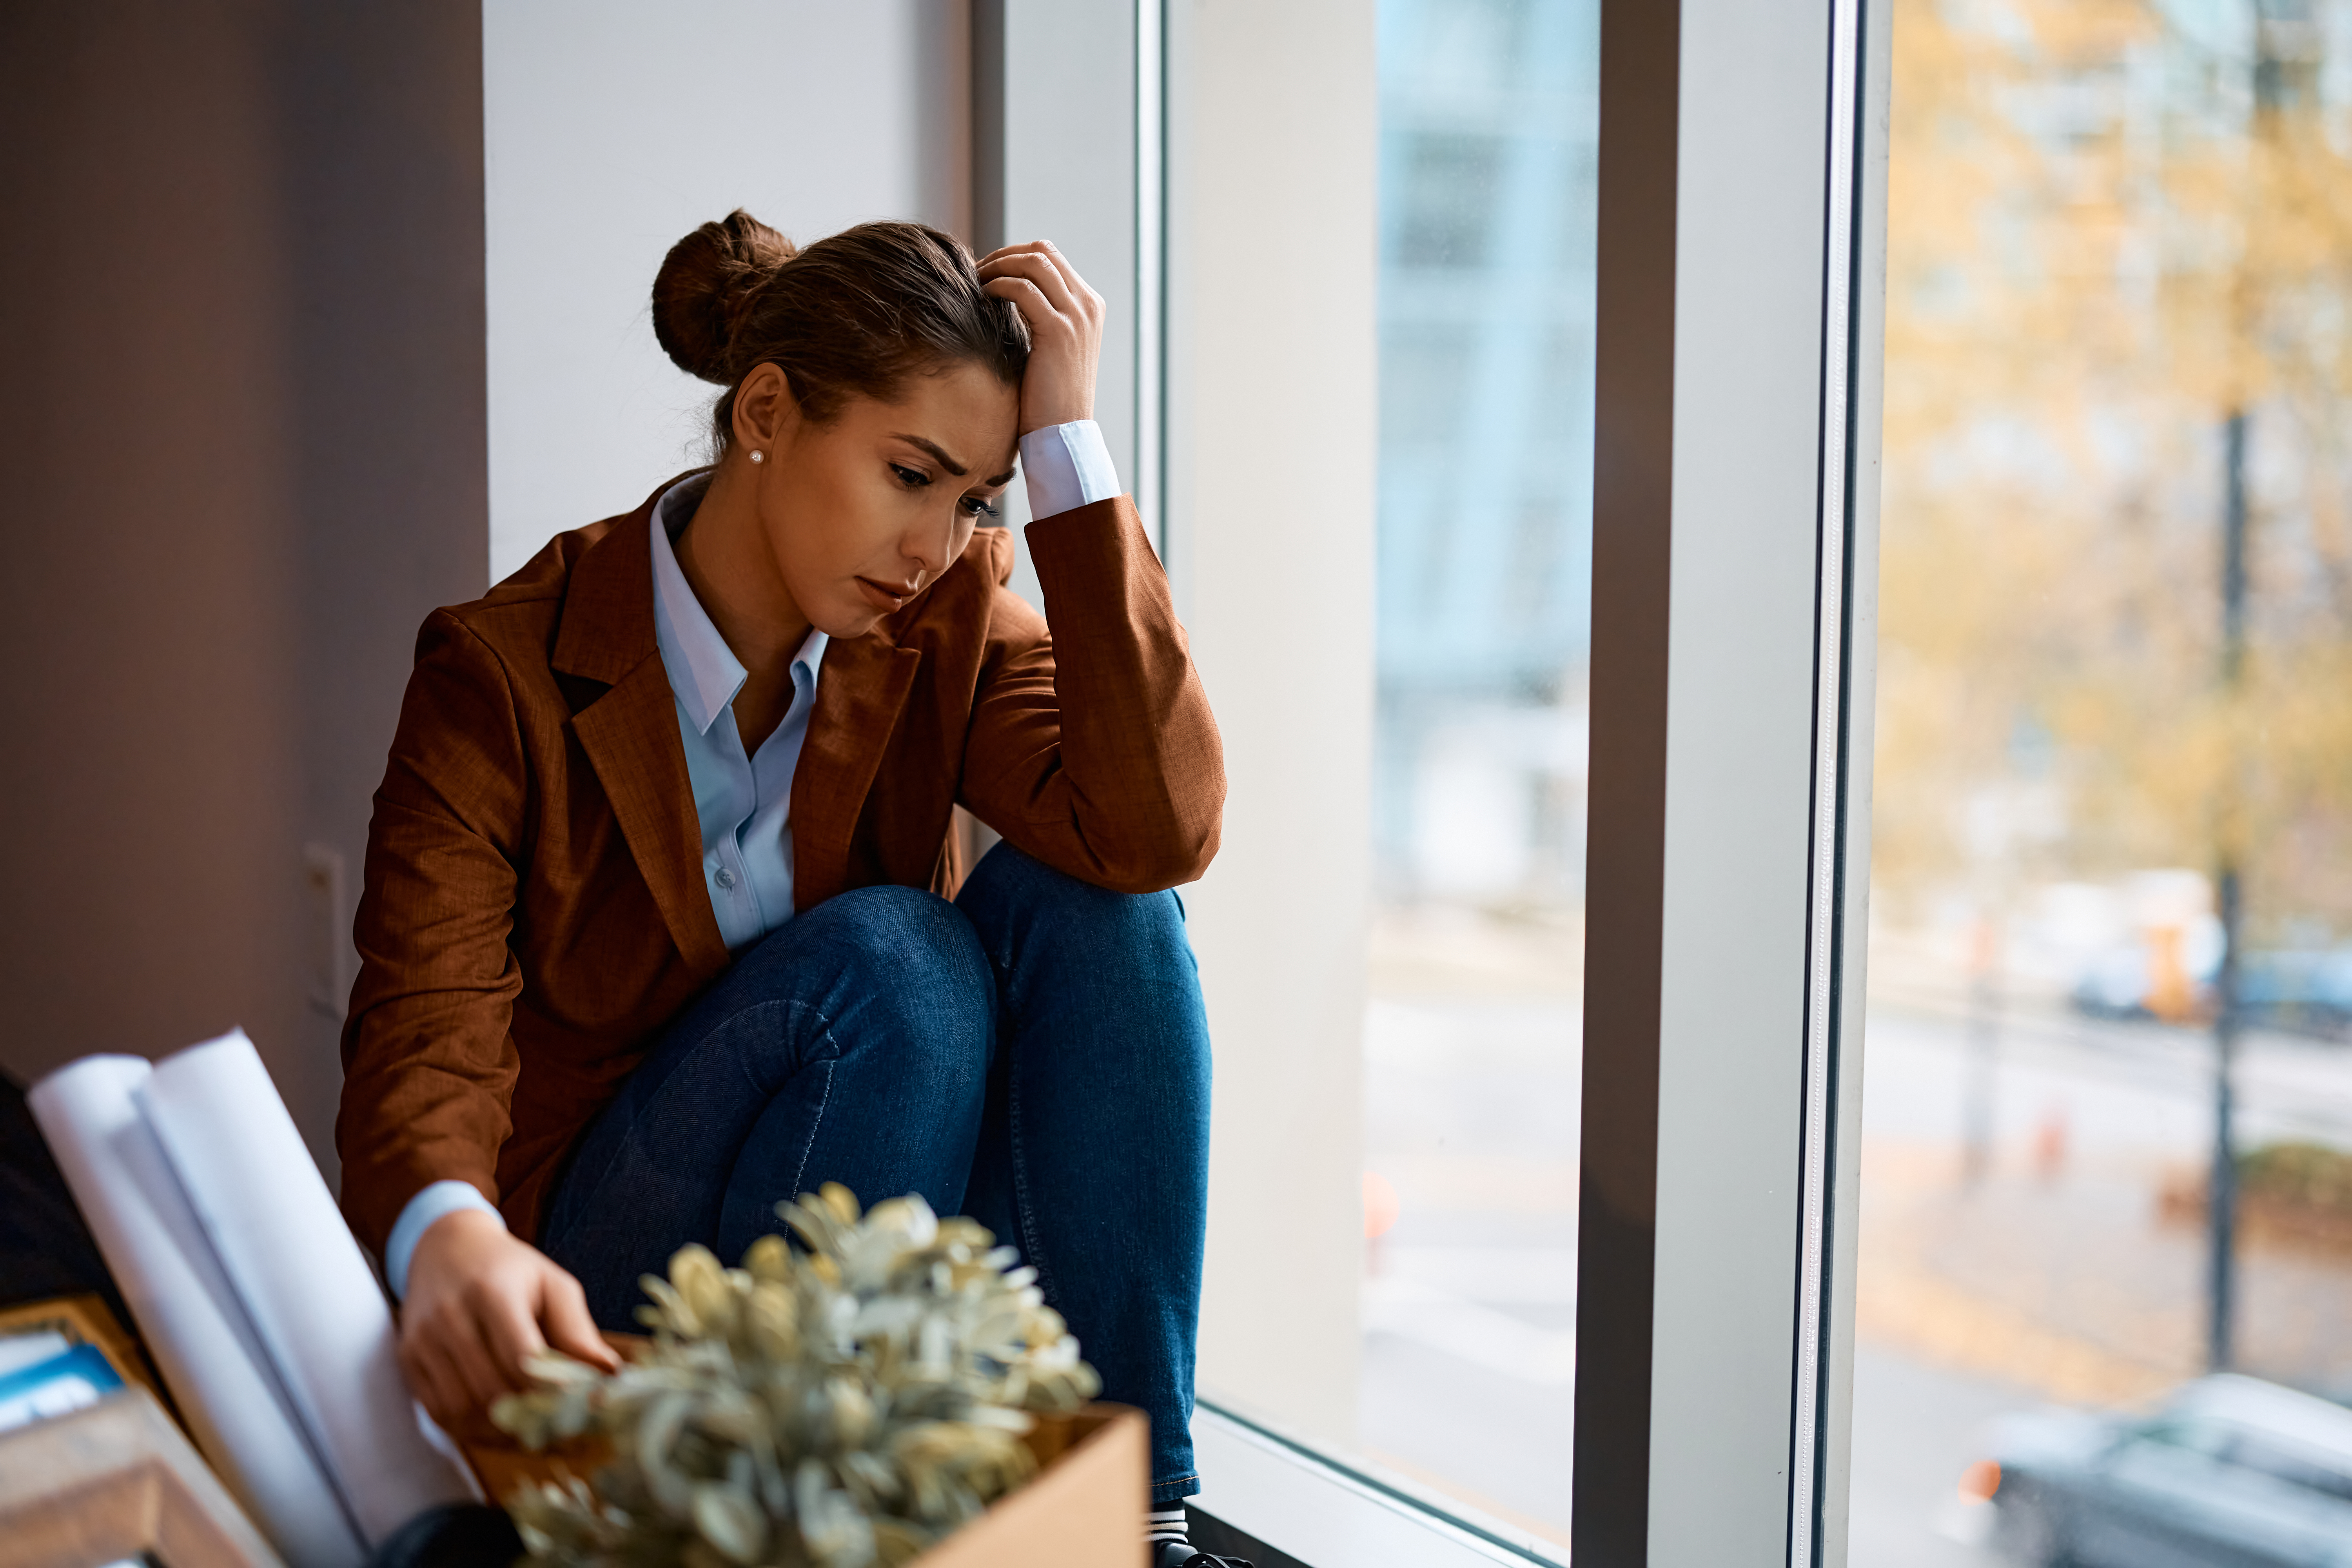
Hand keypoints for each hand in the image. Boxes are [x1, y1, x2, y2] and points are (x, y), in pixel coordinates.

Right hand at [395, 1207, 618, 1427]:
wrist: (446, 1248)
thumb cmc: (510, 1269)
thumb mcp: (551, 1284)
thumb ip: (577, 1330)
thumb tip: (610, 1376)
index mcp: (492, 1292)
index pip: (520, 1356)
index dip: (550, 1390)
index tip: (580, 1409)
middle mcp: (451, 1317)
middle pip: (491, 1389)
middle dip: (530, 1417)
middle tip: (565, 1433)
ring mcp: (424, 1341)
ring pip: (463, 1409)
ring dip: (500, 1431)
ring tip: (535, 1434)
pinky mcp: (408, 1359)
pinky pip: (439, 1411)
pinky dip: (471, 1429)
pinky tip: (499, 1427)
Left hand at [978, 240, 1103, 434]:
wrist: (1063, 432)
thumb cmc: (1049, 396)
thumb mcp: (1049, 347)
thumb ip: (1039, 316)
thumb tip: (1006, 291)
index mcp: (1089, 306)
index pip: (1051, 258)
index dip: (1014, 257)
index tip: (987, 271)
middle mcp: (1088, 305)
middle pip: (1043, 252)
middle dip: (1004, 254)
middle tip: (976, 271)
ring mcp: (1077, 315)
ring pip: (1034, 262)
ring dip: (998, 265)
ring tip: (974, 281)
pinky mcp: (1059, 330)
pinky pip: (1022, 289)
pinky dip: (997, 286)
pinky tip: (980, 298)